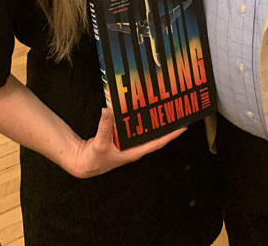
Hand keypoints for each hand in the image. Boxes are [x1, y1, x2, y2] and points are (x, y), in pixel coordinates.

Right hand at [67, 107, 185, 178]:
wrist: (83, 163)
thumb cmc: (94, 159)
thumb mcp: (99, 143)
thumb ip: (105, 127)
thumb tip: (108, 109)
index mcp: (134, 152)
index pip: (157, 143)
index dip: (171, 135)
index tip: (184, 127)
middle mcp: (135, 147)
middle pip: (154, 134)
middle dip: (165, 123)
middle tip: (176, 108)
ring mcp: (129, 142)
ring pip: (145, 129)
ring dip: (153, 119)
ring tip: (163, 104)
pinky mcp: (122, 137)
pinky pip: (134, 126)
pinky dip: (139, 117)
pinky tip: (142, 107)